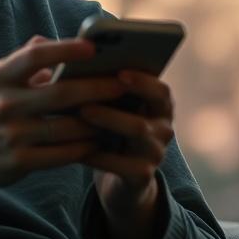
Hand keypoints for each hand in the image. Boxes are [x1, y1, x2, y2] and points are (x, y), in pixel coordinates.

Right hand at [0, 35, 129, 198]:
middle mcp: (4, 103)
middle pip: (61, 93)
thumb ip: (24, 59)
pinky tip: (99, 140)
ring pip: (68, 127)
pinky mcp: (20, 161)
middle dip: (98, 88)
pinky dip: (85, 147)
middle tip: (123, 84)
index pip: (35, 57)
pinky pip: (63, 154)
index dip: (66, 50)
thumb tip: (52, 40)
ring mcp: (12, 134)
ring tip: (119, 113)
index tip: (94, 47)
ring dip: (98, 121)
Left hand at [79, 70, 174, 238]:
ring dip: (108, 121)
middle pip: (148, 111)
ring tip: (81, 114)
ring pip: (137, 133)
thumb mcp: (112, 107)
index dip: (142, 81)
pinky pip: (122, 165)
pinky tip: (77, 148)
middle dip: (116, 104)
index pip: (160, 90)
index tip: (119, 71)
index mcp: (159, 106)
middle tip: (86, 100)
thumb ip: (103, 87)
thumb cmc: (110, 129)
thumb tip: (75, 61)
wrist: (121, 177)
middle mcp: (163, 128)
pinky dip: (99, 156)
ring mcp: (155, 153)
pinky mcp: (142, 176)